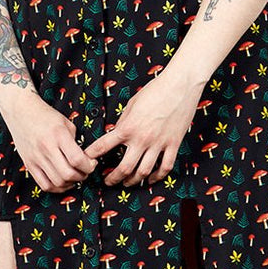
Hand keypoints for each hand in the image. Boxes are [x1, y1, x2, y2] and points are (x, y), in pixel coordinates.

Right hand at [0, 92, 96, 193]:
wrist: (20, 111)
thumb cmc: (45, 115)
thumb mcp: (66, 123)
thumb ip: (75, 142)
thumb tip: (85, 159)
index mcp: (58, 135)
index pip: (77, 159)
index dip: (89, 166)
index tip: (92, 163)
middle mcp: (46, 148)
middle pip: (68, 174)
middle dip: (82, 176)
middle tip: (85, 171)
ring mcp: (36, 157)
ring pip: (57, 182)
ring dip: (70, 183)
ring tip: (75, 176)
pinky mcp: (29, 164)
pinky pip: (44, 184)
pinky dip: (56, 188)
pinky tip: (62, 181)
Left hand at [84, 69, 203, 186]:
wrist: (180, 85)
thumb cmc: (155, 90)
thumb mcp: (131, 104)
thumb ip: (123, 121)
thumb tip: (118, 133)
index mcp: (128, 127)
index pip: (104, 146)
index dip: (92, 155)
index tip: (87, 160)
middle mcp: (142, 139)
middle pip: (124, 168)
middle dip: (113, 178)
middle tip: (108, 182)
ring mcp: (159, 143)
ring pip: (144, 172)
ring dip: (133, 181)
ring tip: (127, 183)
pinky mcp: (173, 144)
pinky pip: (165, 167)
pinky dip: (157, 176)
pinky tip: (150, 179)